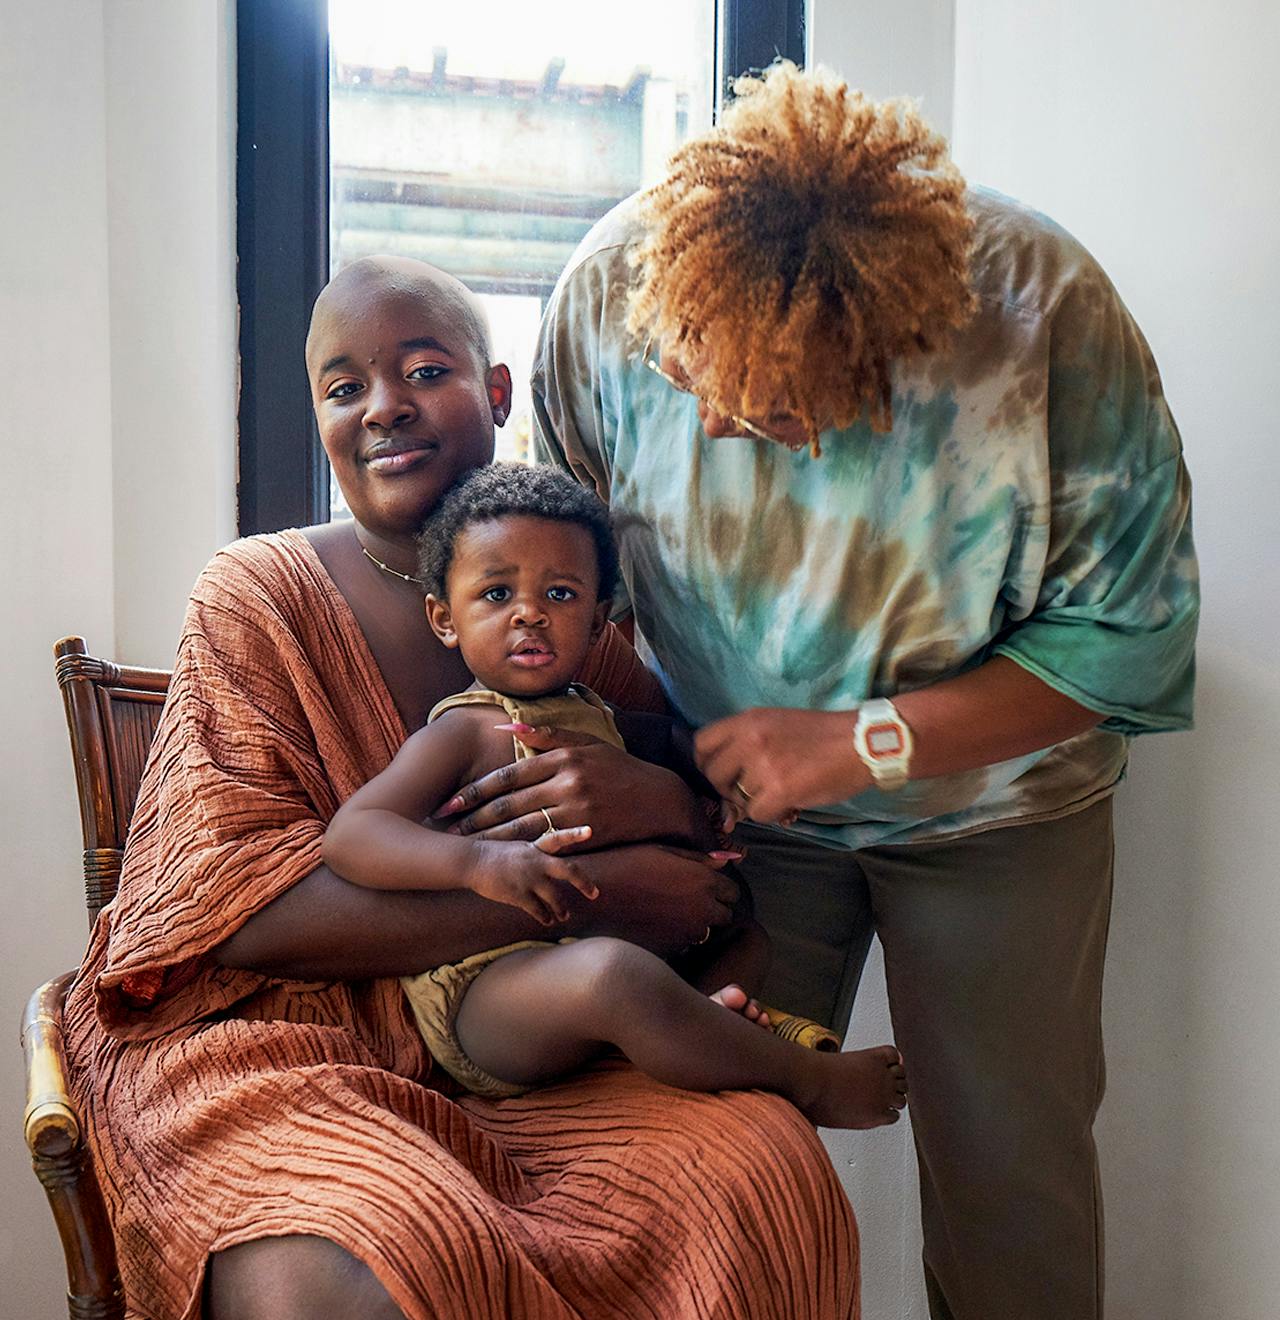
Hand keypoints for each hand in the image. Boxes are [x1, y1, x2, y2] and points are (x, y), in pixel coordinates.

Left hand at [436, 725, 708, 848]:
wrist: (659, 799)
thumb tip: (506, 726)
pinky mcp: (588, 835)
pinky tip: (502, 857)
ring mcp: (578, 811)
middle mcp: (568, 783)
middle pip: (510, 804)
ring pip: (523, 828)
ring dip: (490, 837)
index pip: (509, 776)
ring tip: (465, 844)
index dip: (476, 790)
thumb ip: (546, 733)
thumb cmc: (618, 768)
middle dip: (475, 816)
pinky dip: (521, 852)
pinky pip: (547, 845)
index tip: (451, 801)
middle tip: (447, 826)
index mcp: (563, 758)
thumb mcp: (587, 742)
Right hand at [465, 830, 598, 926]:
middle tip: (594, 893)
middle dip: (583, 883)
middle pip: (568, 870)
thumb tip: (547, 863)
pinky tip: (548, 920)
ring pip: (555, 897)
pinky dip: (545, 916)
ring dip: (562, 909)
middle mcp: (535, 861)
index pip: (558, 837)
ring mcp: (527, 878)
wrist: (470, 862)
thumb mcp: (515, 848)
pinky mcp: (518, 894)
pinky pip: (538, 910)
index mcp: (534, 847)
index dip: (574, 835)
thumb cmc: (491, 854)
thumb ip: (533, 854)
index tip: (590, 831)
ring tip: (564, 915)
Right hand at [545, 844, 738, 955]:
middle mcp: (703, 910)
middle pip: (724, 915)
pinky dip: (676, 937)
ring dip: (694, 924)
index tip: (700, 885)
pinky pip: (684, 945)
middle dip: (711, 908)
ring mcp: (688, 933)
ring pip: (705, 932)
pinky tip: (655, 923)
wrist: (594, 897)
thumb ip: (702, 859)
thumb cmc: (627, 865)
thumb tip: (732, 858)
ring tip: (666, 910)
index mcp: (705, 881)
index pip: (732, 892)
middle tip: (684, 898)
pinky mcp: (672, 950)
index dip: (718, 888)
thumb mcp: (665, 852)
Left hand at [695, 707, 869, 824]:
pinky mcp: (779, 790)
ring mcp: (763, 764)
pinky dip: (772, 814)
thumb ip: (747, 749)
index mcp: (748, 720)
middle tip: (750, 791)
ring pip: (737, 798)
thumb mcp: (778, 726)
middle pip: (712, 774)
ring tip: (780, 793)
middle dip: (727, 789)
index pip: (702, 742)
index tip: (722, 773)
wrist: (862, 742)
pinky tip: (790, 804)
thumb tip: (726, 795)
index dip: (707, 763)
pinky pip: (757, 814)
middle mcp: (749, 739)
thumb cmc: (822, 735)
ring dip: (756, 802)